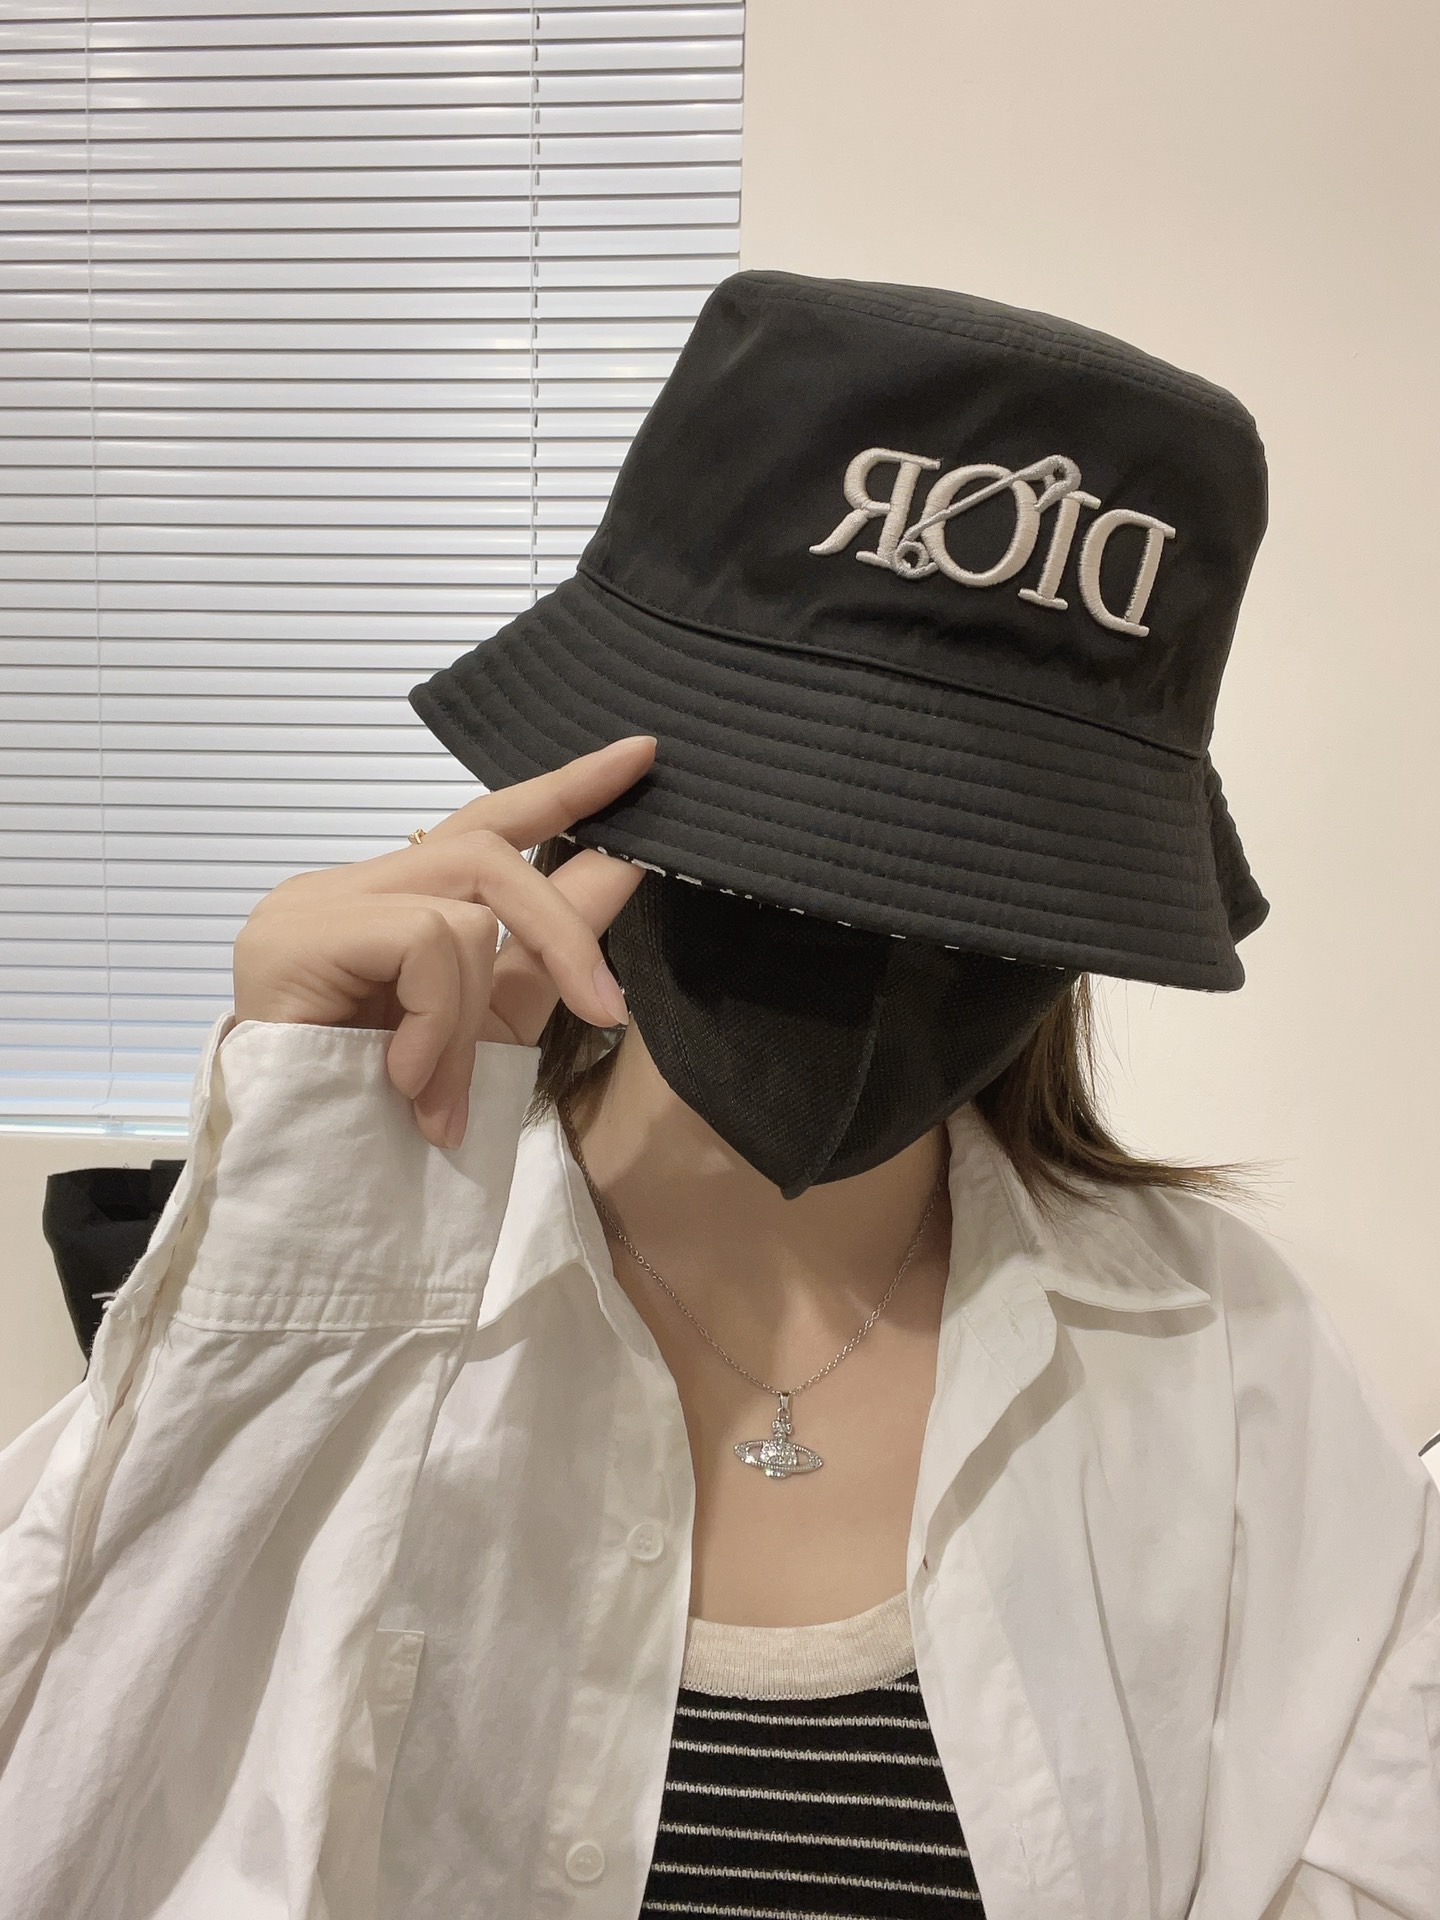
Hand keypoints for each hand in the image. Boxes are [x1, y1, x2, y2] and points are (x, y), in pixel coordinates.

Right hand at [231, 735, 656, 1147]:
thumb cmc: (390, 1121)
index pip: (482, 823)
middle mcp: (344, 887)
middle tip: (608, 1010)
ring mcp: (312, 904)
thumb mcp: (493, 1025)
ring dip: (472, 1015)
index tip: (640, 757)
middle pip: (488, 849)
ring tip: (440, 1096)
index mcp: (388, 905)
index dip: (563, 790)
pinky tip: (402, 1079)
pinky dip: (438, 1020)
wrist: (305, 1199)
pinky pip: (426, 940)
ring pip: (466, 903)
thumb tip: (622, 866)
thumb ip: (545, 949)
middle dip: (564, 926)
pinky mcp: (296, 933)